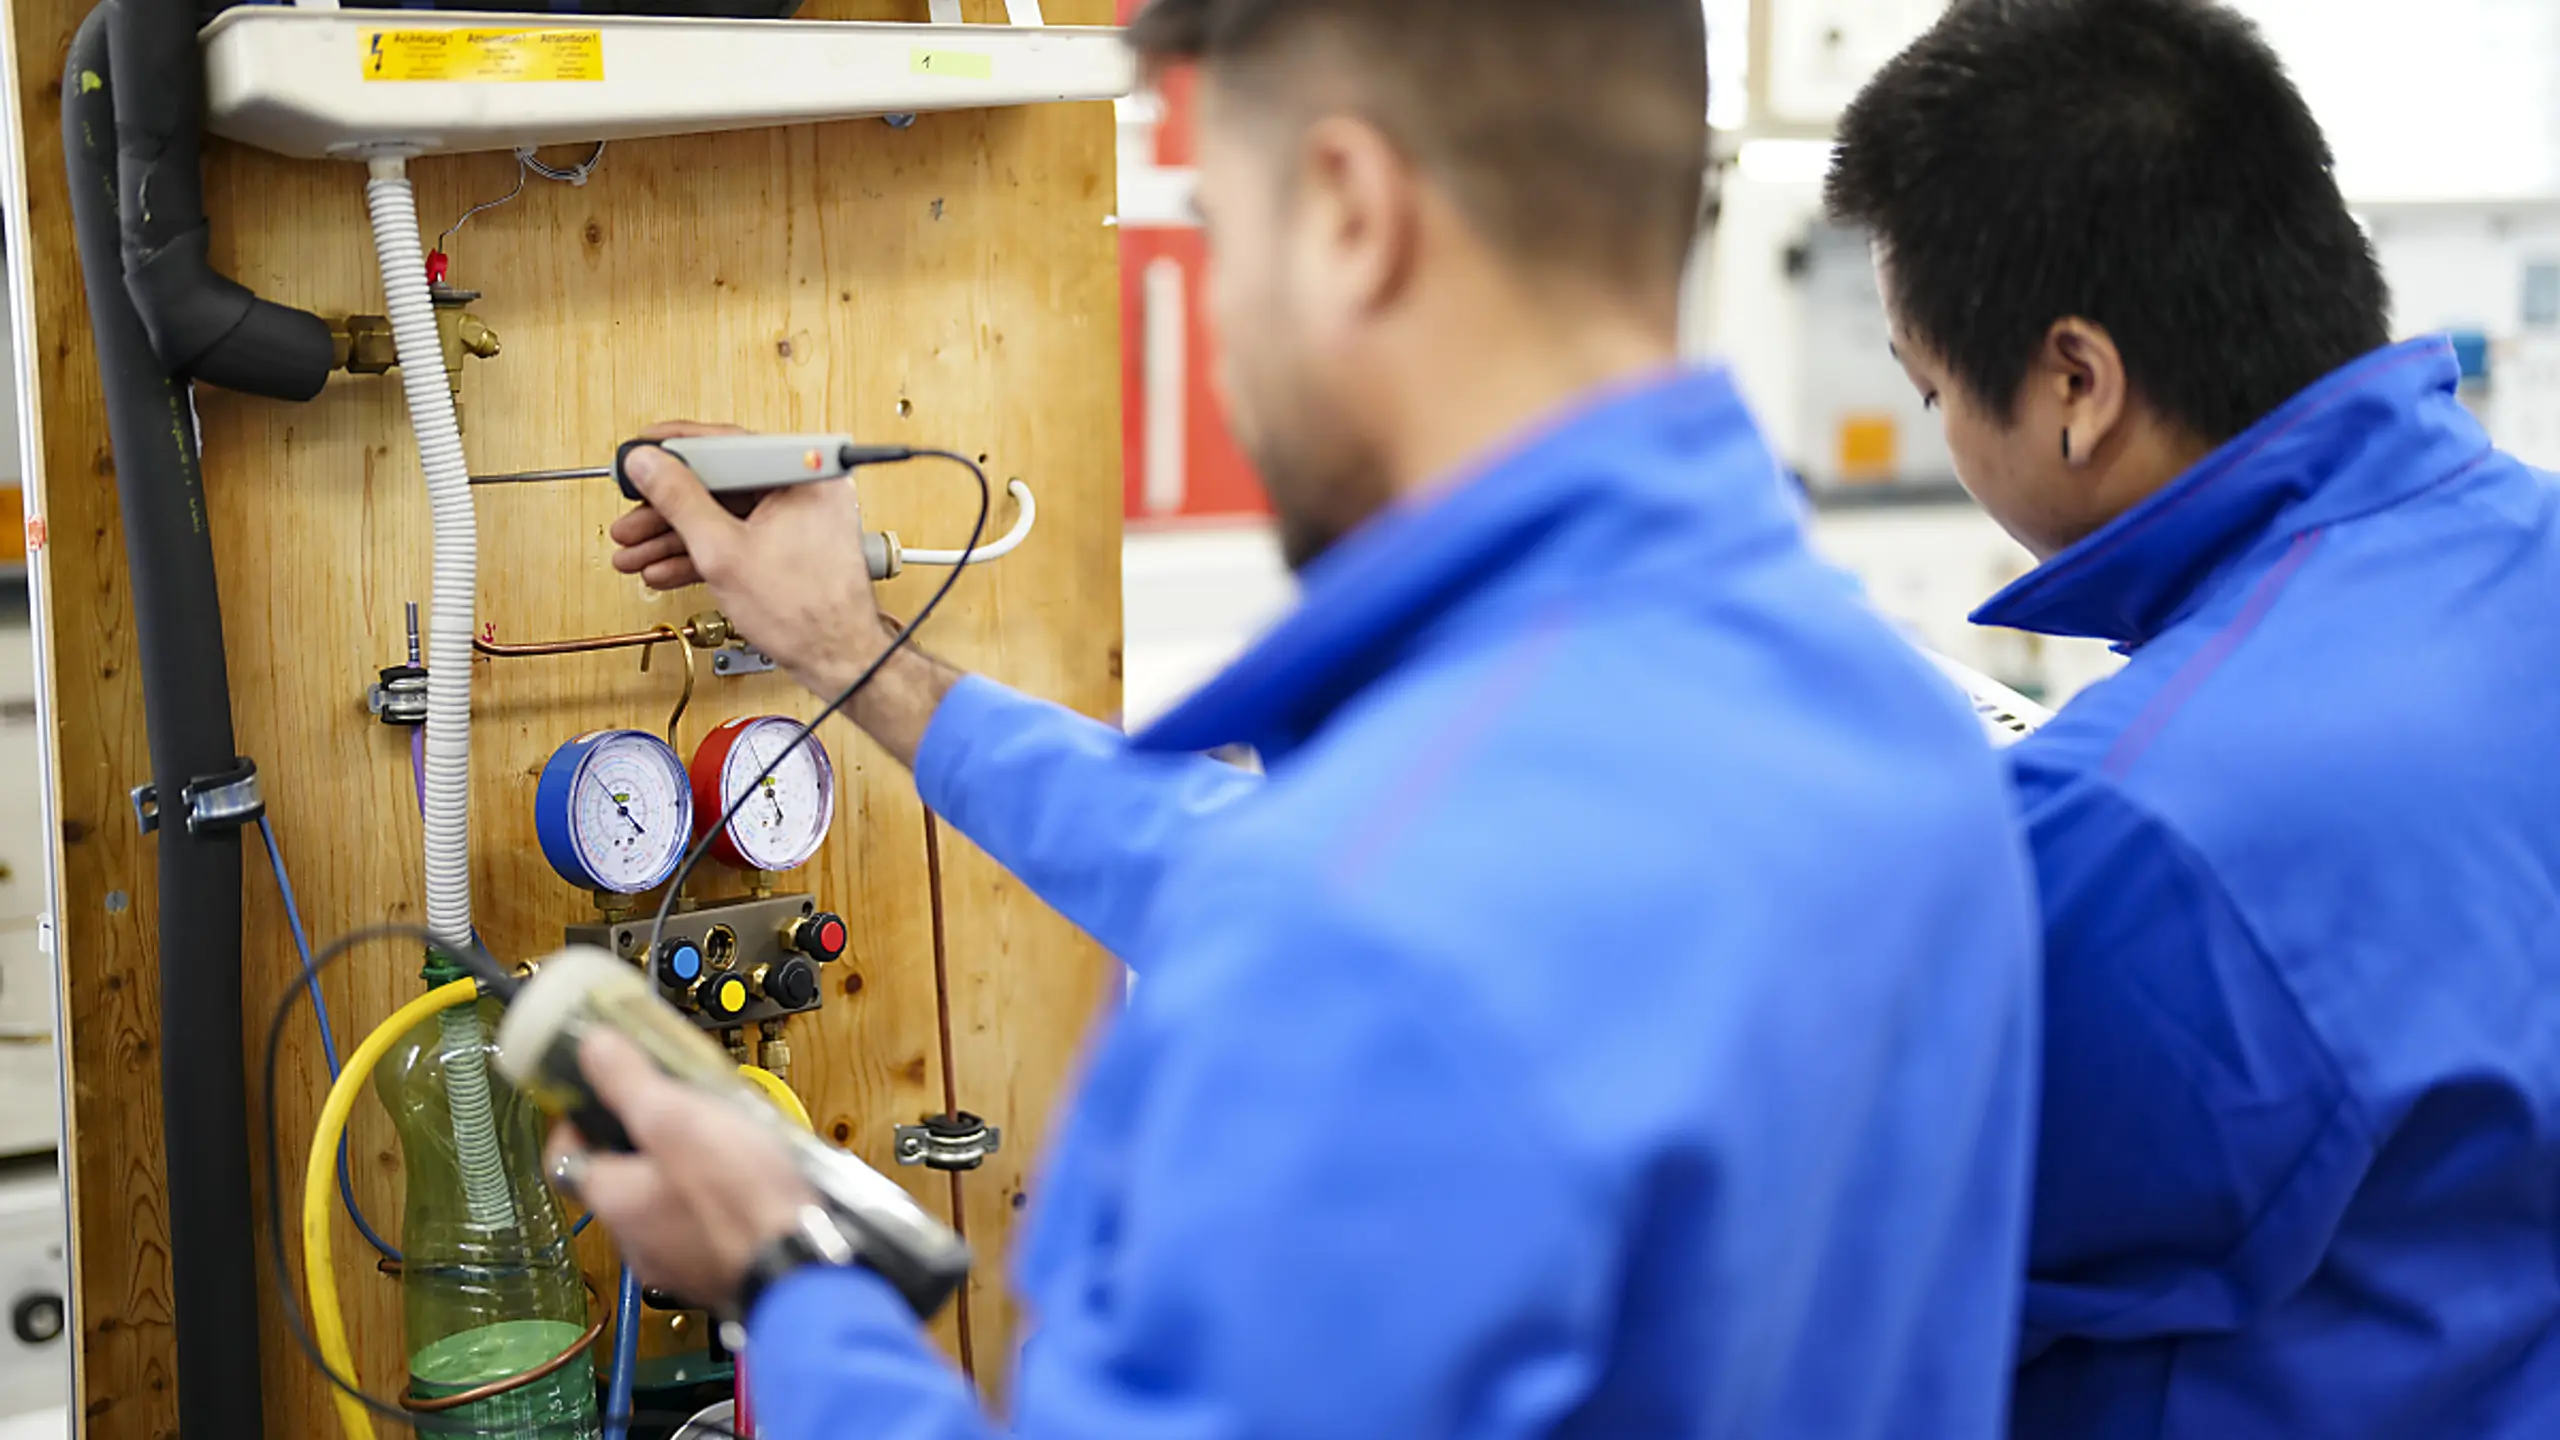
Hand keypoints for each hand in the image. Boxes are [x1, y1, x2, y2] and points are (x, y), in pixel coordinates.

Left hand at [546, 1030, 818, 1309]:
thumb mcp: (678, 1119)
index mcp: (615, 1200)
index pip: (564, 1156)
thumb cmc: (740, 1198)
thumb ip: (630, 1083)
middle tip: (675, 1107)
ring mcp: (679, 1262)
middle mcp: (636, 1239)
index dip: (576, 1120)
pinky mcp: (720, 1270)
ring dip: (683, 1173)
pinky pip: (704, 1226)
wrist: (804, 1266)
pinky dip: (716, 1202)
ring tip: (722, 1139)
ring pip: (664, 1204)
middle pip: (621, 1179)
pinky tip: (749, 1183)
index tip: (598, 1093)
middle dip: (643, 1142)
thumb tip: (592, 1049)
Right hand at [608, 420, 895, 698]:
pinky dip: (702, 552)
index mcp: (802, 476)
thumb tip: (647, 462)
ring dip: (675, 536)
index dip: (674, 450)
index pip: (727, 443)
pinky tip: (663, 568)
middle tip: (630, 516)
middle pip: (719, 484)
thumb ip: (679, 500)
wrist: (837, 662)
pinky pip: (737, 537)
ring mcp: (797, 519)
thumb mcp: (722, 550)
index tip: (640, 455)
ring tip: (633, 552)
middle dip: (666, 508)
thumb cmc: (805, 613)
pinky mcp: (788, 547)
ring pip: (723, 515)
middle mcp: (804, 490)